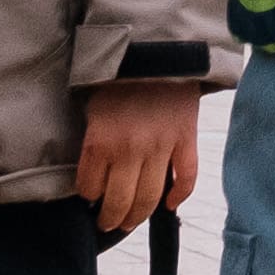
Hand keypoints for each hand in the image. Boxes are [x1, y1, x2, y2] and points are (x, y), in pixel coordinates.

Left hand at [76, 79, 202, 235]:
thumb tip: (95, 174)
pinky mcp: (186, 139)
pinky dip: (179, 195)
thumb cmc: (120, 80)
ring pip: (150, 196)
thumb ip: (93, 141)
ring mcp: (161, 146)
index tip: (90, 197)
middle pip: (120, 201)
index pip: (90, 187)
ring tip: (130, 221)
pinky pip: (186, 176)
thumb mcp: (92, 107)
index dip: (89, 196)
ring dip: (138, 216)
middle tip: (107, 223)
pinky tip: (170, 204)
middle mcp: (130, 148)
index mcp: (101, 140)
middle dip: (110, 218)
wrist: (159, 50)